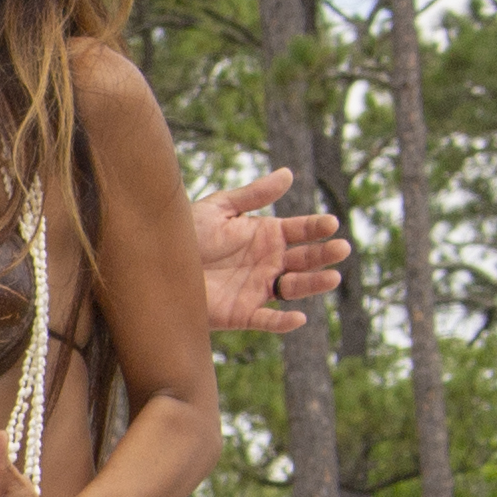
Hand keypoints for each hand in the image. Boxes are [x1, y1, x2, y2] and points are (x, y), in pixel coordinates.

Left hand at [194, 169, 348, 332]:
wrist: (155, 263)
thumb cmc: (186, 233)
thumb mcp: (220, 209)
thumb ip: (254, 194)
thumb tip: (288, 174)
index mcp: (266, 235)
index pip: (300, 231)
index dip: (316, 228)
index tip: (331, 224)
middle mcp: (267, 262)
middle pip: (304, 260)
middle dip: (324, 255)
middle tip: (341, 248)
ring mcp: (257, 288)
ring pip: (294, 289)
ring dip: (313, 285)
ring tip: (332, 278)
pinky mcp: (242, 313)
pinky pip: (267, 320)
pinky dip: (283, 323)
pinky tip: (298, 318)